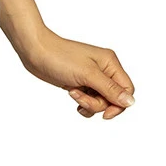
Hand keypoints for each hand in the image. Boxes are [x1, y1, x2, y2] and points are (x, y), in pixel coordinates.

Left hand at [17, 27, 134, 119]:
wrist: (35, 51)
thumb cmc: (59, 57)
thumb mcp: (87, 74)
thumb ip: (109, 89)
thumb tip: (130, 102)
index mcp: (110, 62)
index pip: (127, 90)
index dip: (119, 105)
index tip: (105, 114)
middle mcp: (103, 69)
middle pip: (113, 99)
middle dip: (97, 104)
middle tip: (79, 96)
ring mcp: (92, 76)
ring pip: (101, 101)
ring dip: (87, 103)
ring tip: (73, 93)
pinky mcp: (81, 82)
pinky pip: (90, 100)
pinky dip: (82, 103)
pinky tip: (72, 96)